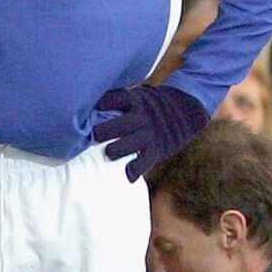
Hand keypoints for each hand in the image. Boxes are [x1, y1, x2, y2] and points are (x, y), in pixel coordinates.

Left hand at [94, 84, 208, 182]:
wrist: (184, 110)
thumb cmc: (149, 105)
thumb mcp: (137, 96)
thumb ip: (117, 101)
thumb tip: (86, 107)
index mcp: (136, 101)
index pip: (118, 99)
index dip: (106, 103)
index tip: (97, 107)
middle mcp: (142, 117)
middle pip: (122, 124)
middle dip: (105, 131)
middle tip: (94, 135)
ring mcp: (150, 134)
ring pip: (131, 144)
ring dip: (117, 149)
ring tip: (109, 152)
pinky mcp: (157, 149)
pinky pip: (145, 161)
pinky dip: (135, 169)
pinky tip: (127, 175)